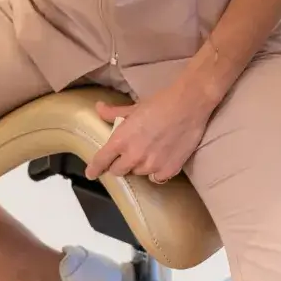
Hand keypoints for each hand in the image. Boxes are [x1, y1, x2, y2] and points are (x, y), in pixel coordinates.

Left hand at [83, 80, 219, 184]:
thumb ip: (114, 113)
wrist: (190, 104)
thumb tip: (98, 108)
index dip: (95, 169)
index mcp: (121, 140)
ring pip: (138, 173)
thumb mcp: (134, 107)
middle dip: (119, 164)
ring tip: (150, 151)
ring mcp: (151, 166)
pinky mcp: (169, 170)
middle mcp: (134, 156)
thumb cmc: (161, 102)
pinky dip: (157, 172)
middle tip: (128, 154)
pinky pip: (156, 178)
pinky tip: (161, 160)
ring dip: (139, 166)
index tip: (91, 174)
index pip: (101, 161)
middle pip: (118, 171)